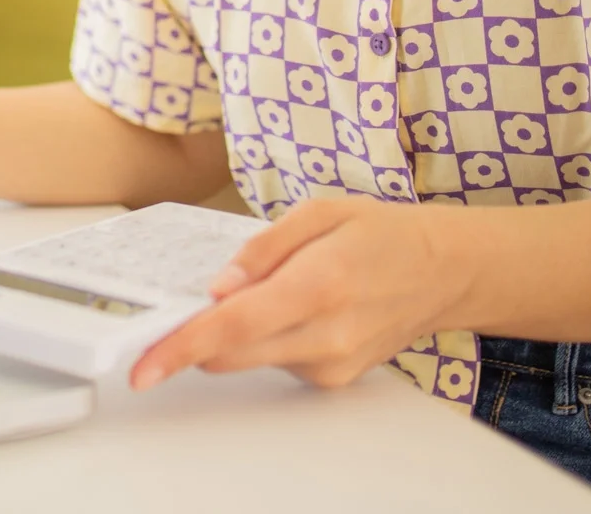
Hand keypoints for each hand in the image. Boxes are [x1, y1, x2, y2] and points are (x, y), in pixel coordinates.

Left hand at [130, 196, 468, 390]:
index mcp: (318, 283)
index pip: (234, 326)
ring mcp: (333, 362)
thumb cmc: (383, 234)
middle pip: (231, 354)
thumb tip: (218, 286)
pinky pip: (275, 362)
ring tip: (274, 287)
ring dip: (237, 332)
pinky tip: (296, 307)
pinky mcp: (335, 378)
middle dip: (195, 337)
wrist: (444, 272)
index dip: (182, 346)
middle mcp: (326, 333)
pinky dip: (266, 339)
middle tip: (184, 306)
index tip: (146, 366)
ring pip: (249, 359)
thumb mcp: (319, 212)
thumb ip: (261, 248)